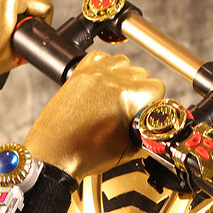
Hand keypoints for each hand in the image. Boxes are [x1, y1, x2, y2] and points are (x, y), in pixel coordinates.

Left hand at [23, 52, 164, 180]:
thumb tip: (154, 126)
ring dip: (124, 77)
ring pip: (123, 63)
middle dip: (139, 91)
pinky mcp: (79, 74)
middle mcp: (111, 79)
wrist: (56, 153)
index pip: (156, 87)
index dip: (154, 102)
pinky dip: (106, 68)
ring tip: (116, 98)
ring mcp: (93, 74)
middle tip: (129, 111)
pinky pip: (100, 58)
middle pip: (141, 74)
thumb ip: (147, 133)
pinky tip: (103, 87)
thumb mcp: (128, 149)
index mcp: (127, 95)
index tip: (146, 112)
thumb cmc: (86, 154)